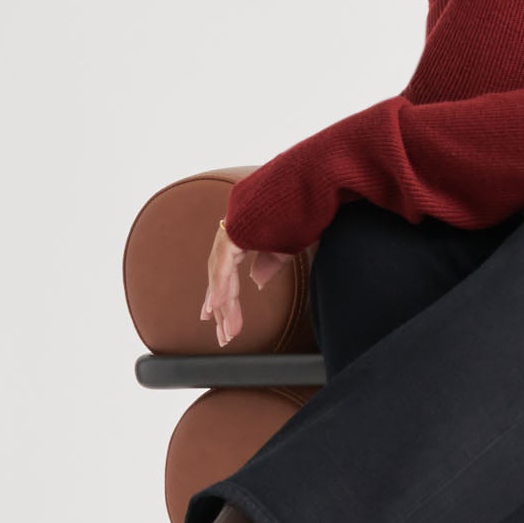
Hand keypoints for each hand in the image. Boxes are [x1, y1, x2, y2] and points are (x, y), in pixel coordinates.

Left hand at [200, 218, 292, 347]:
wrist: (306, 187)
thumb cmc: (299, 211)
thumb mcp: (285, 246)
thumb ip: (268, 264)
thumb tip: (255, 283)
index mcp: (242, 236)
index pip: (227, 272)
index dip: (222, 296)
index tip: (216, 317)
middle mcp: (231, 234)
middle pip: (220, 278)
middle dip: (222, 309)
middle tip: (223, 336)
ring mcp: (230, 231)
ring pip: (220, 276)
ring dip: (223, 306)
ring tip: (226, 331)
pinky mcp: (234, 232)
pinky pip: (223, 266)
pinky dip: (220, 288)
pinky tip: (218, 308)